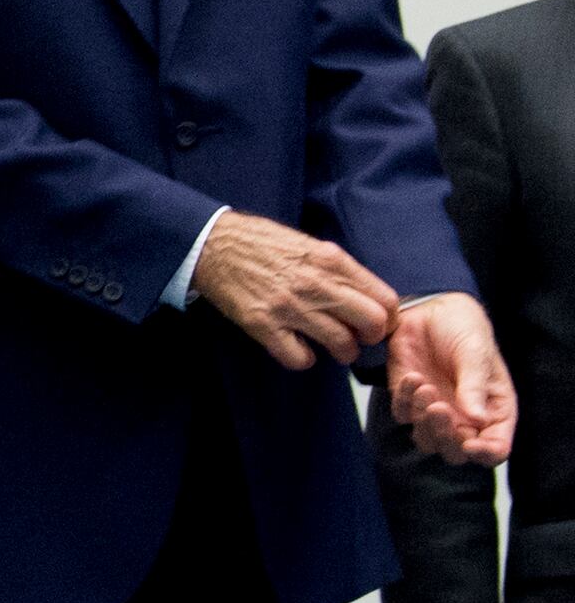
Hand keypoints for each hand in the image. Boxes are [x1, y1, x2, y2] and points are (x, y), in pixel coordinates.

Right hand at [191, 212, 399, 370]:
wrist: (214, 245)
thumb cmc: (262, 243)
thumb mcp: (311, 245)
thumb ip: (339, 270)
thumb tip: (363, 296)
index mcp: (333, 262)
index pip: (385, 299)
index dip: (388, 316)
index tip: (379, 322)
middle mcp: (317, 285)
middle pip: (372, 324)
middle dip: (372, 337)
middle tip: (360, 338)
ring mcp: (290, 307)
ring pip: (341, 344)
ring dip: (342, 352)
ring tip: (334, 349)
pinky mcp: (263, 326)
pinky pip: (298, 358)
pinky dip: (304, 359)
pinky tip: (298, 348)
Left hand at [389, 295, 517, 468]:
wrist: (431, 310)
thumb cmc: (464, 330)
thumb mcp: (475, 353)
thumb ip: (474, 386)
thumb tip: (477, 420)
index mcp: (494, 410)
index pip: (495, 447)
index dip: (485, 453)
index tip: (471, 444)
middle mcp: (466, 419)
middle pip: (455, 453)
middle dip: (446, 437)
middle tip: (439, 408)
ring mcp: (435, 412)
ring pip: (426, 441)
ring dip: (423, 419)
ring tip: (424, 386)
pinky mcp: (408, 401)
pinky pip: (402, 415)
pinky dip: (404, 399)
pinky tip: (411, 375)